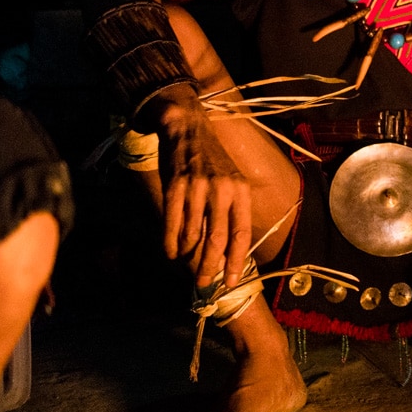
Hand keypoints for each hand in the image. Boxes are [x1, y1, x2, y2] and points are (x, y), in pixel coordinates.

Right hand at [145, 86, 252, 288]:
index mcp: (241, 191)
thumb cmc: (210, 160)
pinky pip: (172, 223)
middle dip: (209, 267)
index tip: (230, 281)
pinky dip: (170, 242)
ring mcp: (198, 188)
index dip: (236, 260)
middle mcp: (223, 190)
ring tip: (183, 264)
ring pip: (192, 234)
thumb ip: (231, 210)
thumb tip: (227, 248)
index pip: (242, 233)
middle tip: (202, 283)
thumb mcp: (230, 181)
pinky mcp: (176, 186)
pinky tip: (169, 252)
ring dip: (186, 254)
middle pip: (217, 240)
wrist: (187, 127)